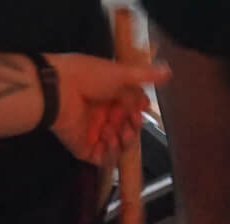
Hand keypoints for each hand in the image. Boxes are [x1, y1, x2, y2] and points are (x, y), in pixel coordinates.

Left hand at [47, 52, 168, 165]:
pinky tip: (111, 139)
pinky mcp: (85, 149)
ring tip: (121, 130)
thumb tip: (168, 71)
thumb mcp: (120, 72)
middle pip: (127, 128)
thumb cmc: (89, 76)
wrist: (60, 89)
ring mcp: (94, 133)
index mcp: (109, 96)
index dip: (138, 112)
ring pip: (119, 145)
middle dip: (133, 127)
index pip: (131, 110)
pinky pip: (104, 158)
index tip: (142, 109)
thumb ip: (145, 75)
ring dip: (124, 139)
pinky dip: (112, 152)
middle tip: (132, 121)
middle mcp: (102, 115)